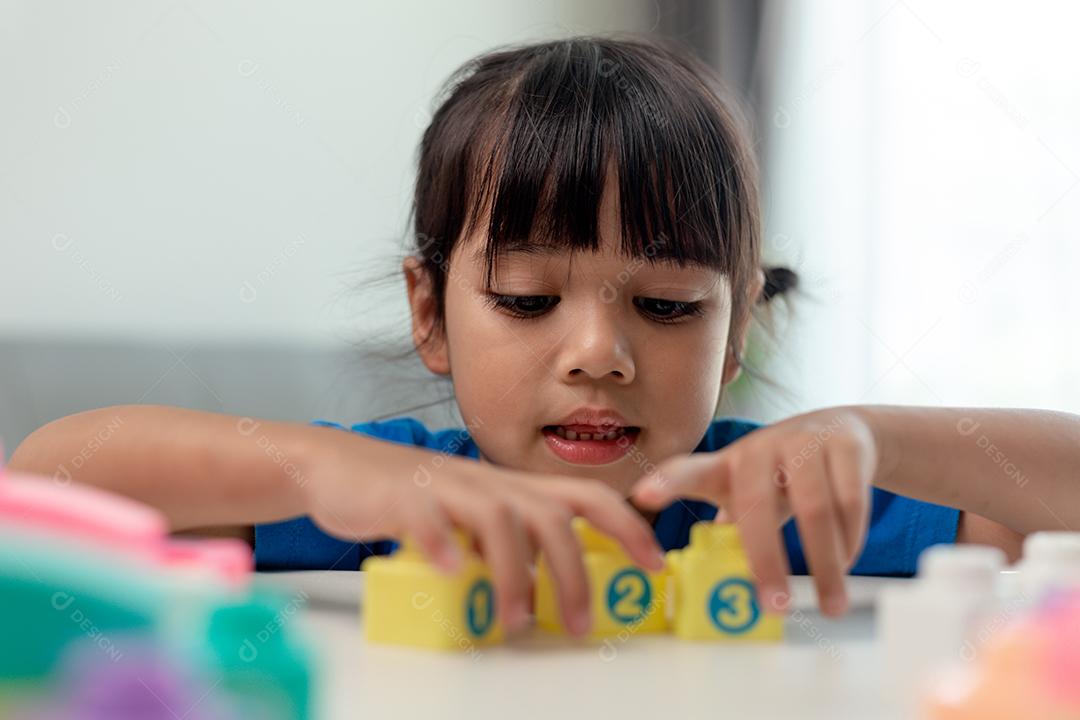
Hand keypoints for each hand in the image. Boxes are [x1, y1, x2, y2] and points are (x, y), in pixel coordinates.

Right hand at [303, 431, 665, 635]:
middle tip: (581, 624)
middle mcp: (488, 484)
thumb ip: (510, 540)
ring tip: (516, 620)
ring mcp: (445, 487)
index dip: (626, 525)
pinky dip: (439, 543)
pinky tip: (448, 571)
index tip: (654, 562)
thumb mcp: (472, 515)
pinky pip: (426, 517)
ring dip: (514, 573)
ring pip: (498, 519)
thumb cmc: (416, 497)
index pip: (585, 497)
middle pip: (550, 516)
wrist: (340, 465)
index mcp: (510, 489)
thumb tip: (545, 582)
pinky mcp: (402, 498)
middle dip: (574, 572)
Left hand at [630, 408, 876, 616]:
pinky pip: (850, 500)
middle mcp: (760, 448)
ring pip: (814, 509)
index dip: (667, 483)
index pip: (689, 470)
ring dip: (825, 564)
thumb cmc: (781, 475)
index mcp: (727, 465)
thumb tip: (709, 583)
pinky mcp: (845, 444)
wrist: (843, 431)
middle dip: (766, 561)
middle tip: (773, 606)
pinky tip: (847, 563)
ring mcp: (803, 441)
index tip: (643, 496)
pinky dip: (849, 539)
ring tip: (830, 605)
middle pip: (756, 506)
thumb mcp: (748, 492)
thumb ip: (730, 528)